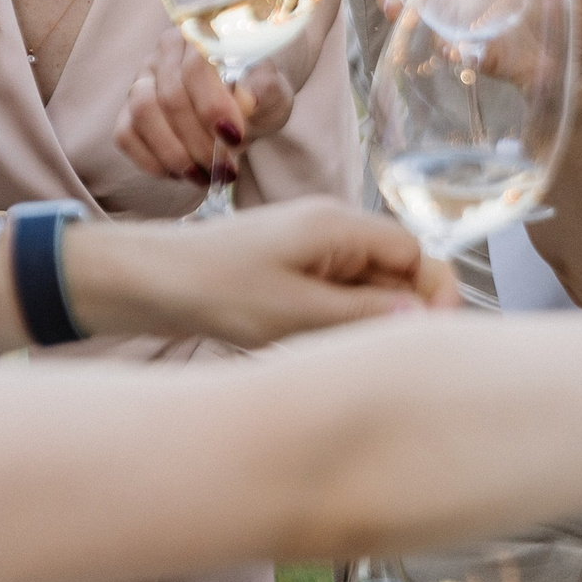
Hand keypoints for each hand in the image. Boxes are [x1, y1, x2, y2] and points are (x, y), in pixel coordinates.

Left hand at [70, 198, 460, 346]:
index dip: (431, 294)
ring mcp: (311, 248)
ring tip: (338, 350)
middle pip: (394, 269)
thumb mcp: (297, 311)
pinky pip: (336, 293)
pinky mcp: (292, 269)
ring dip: (364, 320)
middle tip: (382, 355)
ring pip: (365, 286)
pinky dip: (337, 320)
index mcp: (338, 225)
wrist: (150, 281)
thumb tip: (422, 318)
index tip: (428, 338)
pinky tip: (315, 343)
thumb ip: (363, 314)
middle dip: (397, 312)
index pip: (413, 254)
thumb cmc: (219, 290)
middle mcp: (331, 229)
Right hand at [113, 28, 296, 187]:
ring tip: (202, 174)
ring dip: (174, 152)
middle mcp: (165, 52)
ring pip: (142, 113)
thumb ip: (264, 90)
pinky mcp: (128, 110)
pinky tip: (179, 173)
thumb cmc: (258, 94)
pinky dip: (151, 160)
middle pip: (169, 96)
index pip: (196, 67)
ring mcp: (142, 80)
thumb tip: (247, 98)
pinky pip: (125, 135)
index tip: (234, 137)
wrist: (244, 103)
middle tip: (224, 168)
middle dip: (198, 141)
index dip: (212, 106)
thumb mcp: (272, 91)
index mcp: (201, 36)